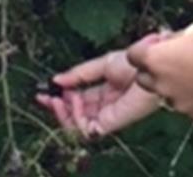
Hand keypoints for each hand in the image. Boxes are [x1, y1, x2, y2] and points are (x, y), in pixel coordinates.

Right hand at [35, 33, 167, 137]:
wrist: (148, 66)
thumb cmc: (133, 63)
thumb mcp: (101, 64)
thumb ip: (79, 75)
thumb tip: (56, 80)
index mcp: (102, 92)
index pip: (76, 102)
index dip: (59, 99)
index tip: (43, 92)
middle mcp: (103, 107)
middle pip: (73, 115)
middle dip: (56, 108)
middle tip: (45, 97)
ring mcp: (106, 117)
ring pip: (76, 126)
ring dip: (63, 112)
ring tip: (61, 97)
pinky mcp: (110, 124)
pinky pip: (86, 129)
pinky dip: (75, 116)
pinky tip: (75, 99)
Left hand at [126, 21, 192, 122]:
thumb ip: (175, 39)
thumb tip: (168, 44)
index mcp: (156, 59)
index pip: (133, 55)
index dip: (144, 48)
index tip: (159, 44)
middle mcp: (161, 84)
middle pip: (143, 79)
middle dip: (153, 70)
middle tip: (174, 61)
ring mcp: (177, 103)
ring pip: (167, 94)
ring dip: (175, 85)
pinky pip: (187, 105)